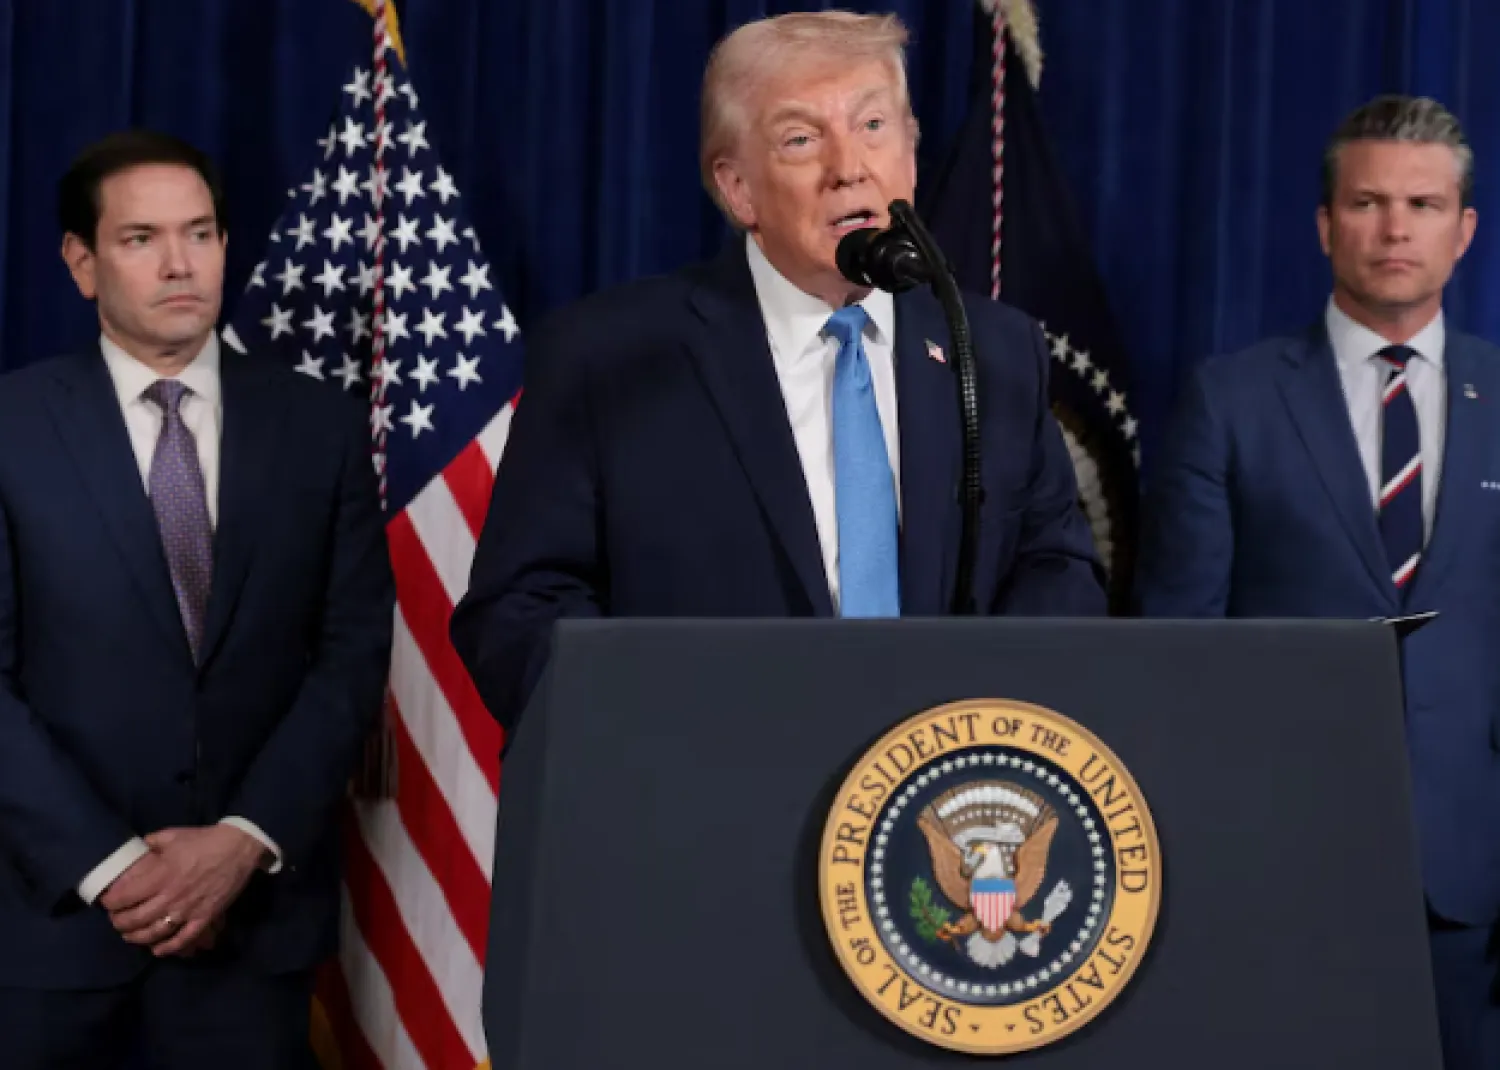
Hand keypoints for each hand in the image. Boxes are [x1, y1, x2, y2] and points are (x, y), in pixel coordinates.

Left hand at [104, 826, 265, 956]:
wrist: (238, 847)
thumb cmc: (204, 840)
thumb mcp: (172, 835)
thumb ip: (151, 842)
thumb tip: (139, 848)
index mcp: (160, 876)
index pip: (124, 897)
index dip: (111, 902)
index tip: (107, 902)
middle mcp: (170, 897)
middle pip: (135, 919)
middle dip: (120, 923)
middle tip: (116, 920)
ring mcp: (188, 910)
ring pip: (155, 932)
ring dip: (137, 937)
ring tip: (130, 935)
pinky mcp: (204, 917)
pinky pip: (183, 939)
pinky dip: (168, 948)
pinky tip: (157, 950)